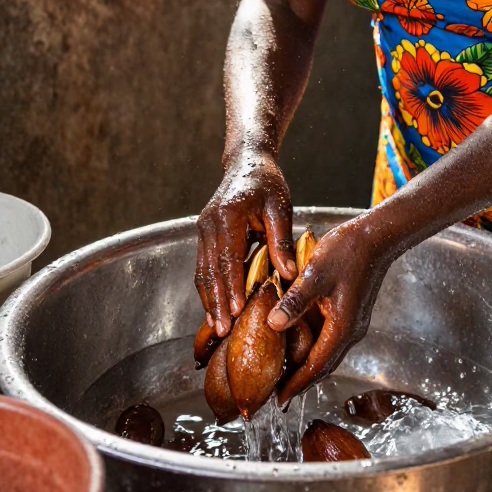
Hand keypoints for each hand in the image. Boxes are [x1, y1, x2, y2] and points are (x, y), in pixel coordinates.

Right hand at [195, 151, 296, 336]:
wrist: (247, 162)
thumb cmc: (267, 182)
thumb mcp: (280, 207)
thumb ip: (281, 239)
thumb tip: (288, 274)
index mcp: (229, 214)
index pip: (229, 257)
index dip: (233, 286)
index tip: (237, 311)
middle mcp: (210, 222)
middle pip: (211, 269)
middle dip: (217, 302)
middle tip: (223, 329)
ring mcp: (203, 228)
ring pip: (203, 270)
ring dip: (209, 299)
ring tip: (217, 326)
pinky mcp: (203, 233)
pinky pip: (203, 265)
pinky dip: (208, 287)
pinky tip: (214, 307)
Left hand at [267, 216, 390, 405]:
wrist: (376, 236)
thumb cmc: (348, 251)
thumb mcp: (315, 273)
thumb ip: (295, 301)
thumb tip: (273, 325)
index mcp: (343, 327)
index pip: (316, 366)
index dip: (296, 385)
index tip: (279, 401)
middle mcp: (350, 331)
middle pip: (323, 366)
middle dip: (300, 382)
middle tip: (276, 393)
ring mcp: (352, 323)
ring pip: (327, 353)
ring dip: (306, 366)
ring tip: (283, 373)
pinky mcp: (351, 313)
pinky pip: (329, 338)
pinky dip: (313, 347)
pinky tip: (297, 341)